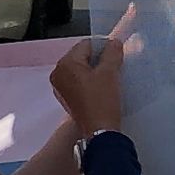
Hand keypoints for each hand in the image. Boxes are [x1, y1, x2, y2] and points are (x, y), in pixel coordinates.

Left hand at [49, 1, 133, 139]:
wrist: (100, 132)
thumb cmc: (102, 101)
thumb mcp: (110, 73)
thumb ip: (112, 53)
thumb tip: (113, 42)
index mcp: (65, 64)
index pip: (85, 45)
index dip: (103, 47)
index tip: (116, 53)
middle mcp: (58, 73)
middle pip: (81, 57)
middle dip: (98, 59)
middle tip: (114, 66)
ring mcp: (60, 87)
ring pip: (80, 70)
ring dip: (95, 71)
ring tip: (110, 78)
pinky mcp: (66, 98)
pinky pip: (78, 82)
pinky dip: (89, 82)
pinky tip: (102, 89)